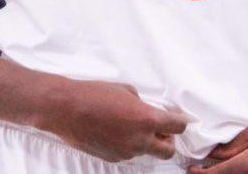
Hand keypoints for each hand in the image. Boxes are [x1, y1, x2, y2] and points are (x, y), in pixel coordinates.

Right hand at [35, 79, 189, 162]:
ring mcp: (127, 152)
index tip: (180, 119)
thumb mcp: (125, 90)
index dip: (181, 121)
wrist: (66, 109)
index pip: (178, 126)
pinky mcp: (113, 158)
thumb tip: (146, 109)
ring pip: (146, 152)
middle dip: (168, 140)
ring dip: (145, 141)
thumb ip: (141, 103)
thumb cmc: (94, 94)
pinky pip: (129, 153)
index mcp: (147, 119)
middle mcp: (140, 140)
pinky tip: (114, 132)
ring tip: (127, 125)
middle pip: (168, 150)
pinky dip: (128, 144)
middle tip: (160, 129)